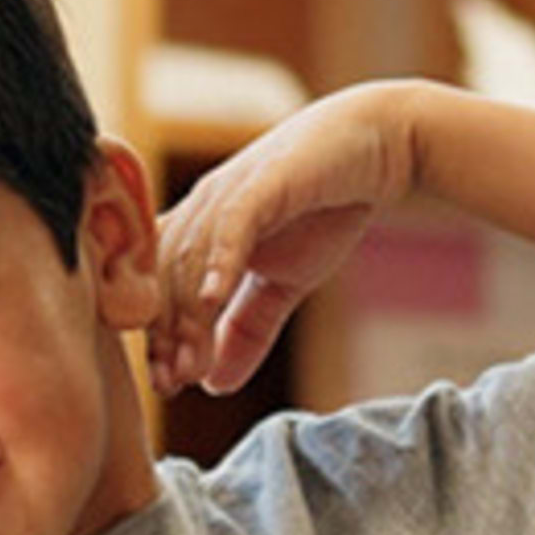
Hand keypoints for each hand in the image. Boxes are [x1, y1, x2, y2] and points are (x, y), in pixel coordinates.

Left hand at [147, 82, 425, 398]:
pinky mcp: (262, 182)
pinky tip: (212, 300)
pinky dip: (219, 263)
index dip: (156, 337)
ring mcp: (228, 192)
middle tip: (169, 384)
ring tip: (190, 364)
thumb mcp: (283, 283)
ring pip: (191, 258)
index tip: (165, 385)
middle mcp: (201, 209)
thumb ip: (247, 330)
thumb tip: (213, 384)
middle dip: (164, 336)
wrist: (378, 149)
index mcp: (197, 230)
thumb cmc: (324, 209)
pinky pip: (230, 225)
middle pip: (165, 278)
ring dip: (187, 315)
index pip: (158, 287)